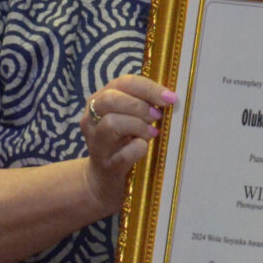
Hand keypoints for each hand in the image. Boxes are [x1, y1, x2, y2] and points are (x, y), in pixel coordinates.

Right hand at [79, 74, 175, 212]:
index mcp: (100, 100)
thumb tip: (170, 97)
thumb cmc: (122, 143)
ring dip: (138, 126)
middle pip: (110, 99)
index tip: (170, 98)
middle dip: (140, 106)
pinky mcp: (105, 165)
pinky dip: (139, 149)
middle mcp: (91, 118)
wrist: (103, 179)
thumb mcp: (129, 118)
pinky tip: (144, 149)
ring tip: (151, 134)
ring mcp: (95, 143)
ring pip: (111, 123)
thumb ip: (143, 104)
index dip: (149, 88)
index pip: (123, 83)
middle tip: (157, 117)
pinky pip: (123, 154)